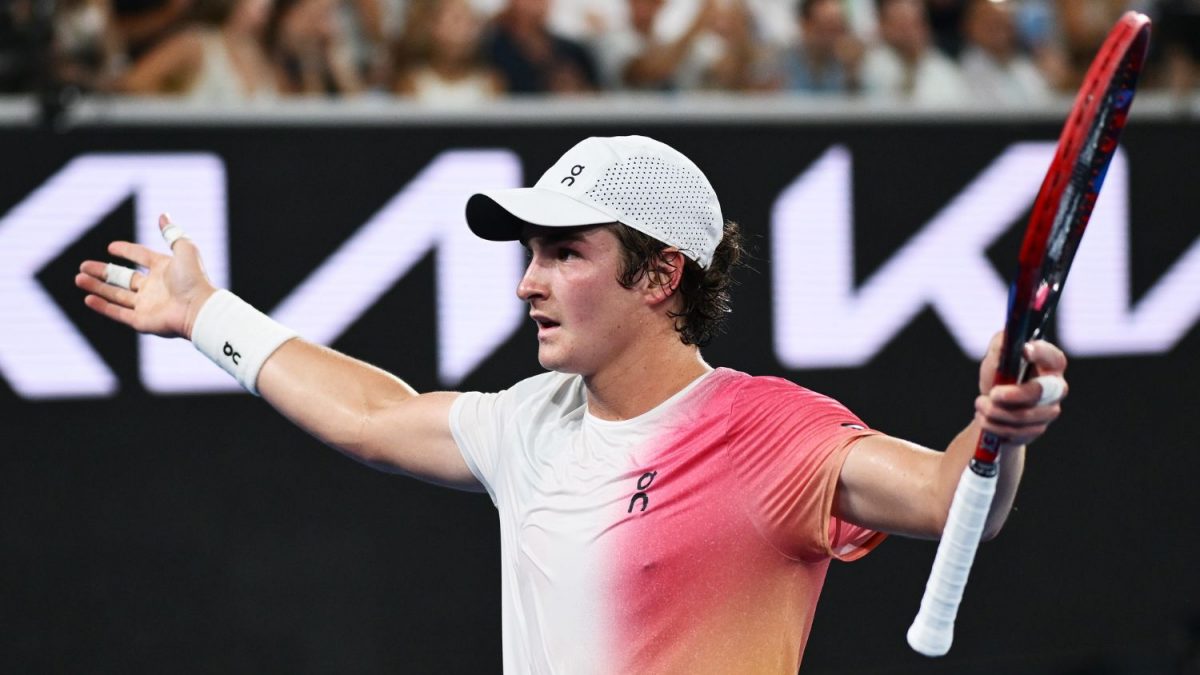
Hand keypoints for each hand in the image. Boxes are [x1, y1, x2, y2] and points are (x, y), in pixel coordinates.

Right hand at [74, 213, 216, 339]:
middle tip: (83, 266)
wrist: (199, 308)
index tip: (111, 247)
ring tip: (78, 278)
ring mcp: (147, 305)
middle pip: (123, 278)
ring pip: (116, 295)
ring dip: (96, 287)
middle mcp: (154, 288)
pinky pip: (118, 313)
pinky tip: (87, 298)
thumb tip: (163, 215)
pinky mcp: (142, 321)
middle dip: (102, 272)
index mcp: (164, 269)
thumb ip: (172, 233)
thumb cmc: (194, 278)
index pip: (141, 257)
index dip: (126, 251)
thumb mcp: (185, 249)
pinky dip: (102, 306)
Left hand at [975, 332, 1068, 447]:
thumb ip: (1001, 345)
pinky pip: (1015, 431)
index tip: (1024, 350)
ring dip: (995, 412)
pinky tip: (985, 418)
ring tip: (980, 404)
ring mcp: (1049, 410)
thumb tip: (1005, 339)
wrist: (992, 408)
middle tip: (992, 394)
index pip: (1053, 357)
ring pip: (1023, 415)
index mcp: (1049, 363)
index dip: (1040, 353)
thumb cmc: (998, 375)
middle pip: (1040, 392)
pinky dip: (994, 426)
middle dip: (1013, 394)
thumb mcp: (996, 358)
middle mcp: (1056, 387)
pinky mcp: (1037, 429)